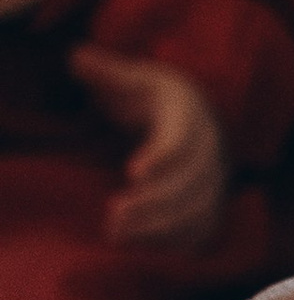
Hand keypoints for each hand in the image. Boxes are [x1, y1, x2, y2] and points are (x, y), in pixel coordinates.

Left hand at [70, 48, 230, 248]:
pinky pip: (200, 228)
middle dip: (154, 202)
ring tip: (117, 235)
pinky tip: (138, 243)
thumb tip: (76, 56)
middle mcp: (208, 150)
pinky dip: (174, 241)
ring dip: (160, 227)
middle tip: (113, 215)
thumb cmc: (151, 96)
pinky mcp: (209, 203)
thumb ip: (104, 71)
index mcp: (189, 115)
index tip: (132, 173)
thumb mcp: (130, 78)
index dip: (162, 157)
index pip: (183, 139)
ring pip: (197, 209)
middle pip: (190, 182)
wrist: (193, 115)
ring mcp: (212, 180)